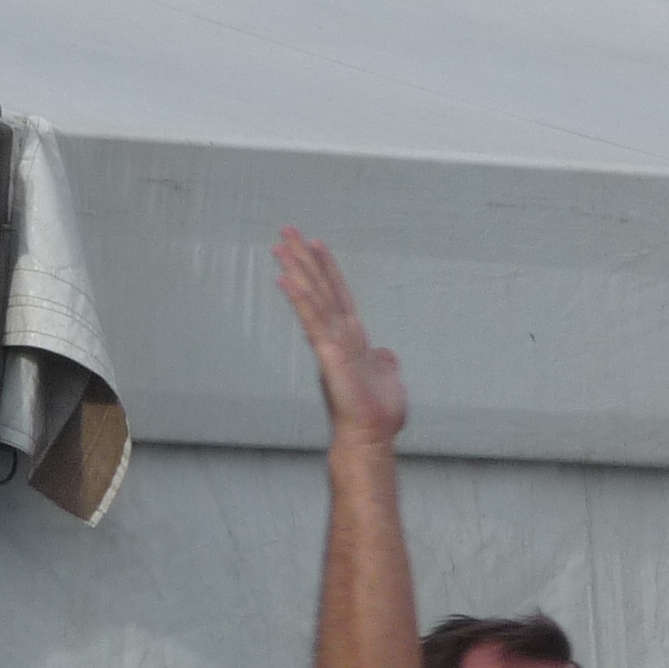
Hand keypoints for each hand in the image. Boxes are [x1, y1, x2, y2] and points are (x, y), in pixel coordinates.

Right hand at [273, 229, 406, 447]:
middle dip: (304, 259)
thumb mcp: (388, 380)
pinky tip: (286, 280)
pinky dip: (301, 300)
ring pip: (313, 299)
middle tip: (286, 230)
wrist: (370, 438)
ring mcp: (331, 344)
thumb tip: (386, 353)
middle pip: (320, 288)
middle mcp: (338, 335)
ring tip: (280, 244)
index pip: (338, 294)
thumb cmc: (377, 415)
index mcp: (353, 337)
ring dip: (298, 271)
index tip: (317, 243)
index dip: (328, 268)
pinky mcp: (328, 355)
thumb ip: (384, 363)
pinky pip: (313, 322)